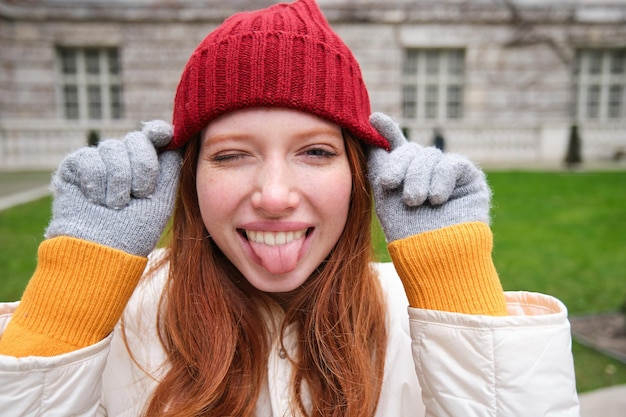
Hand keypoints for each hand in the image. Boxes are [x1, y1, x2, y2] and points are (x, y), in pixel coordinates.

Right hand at [45, 121, 181, 255]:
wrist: (105, 250)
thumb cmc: (137, 230)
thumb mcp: (163, 197)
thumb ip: (170, 166)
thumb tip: (173, 134)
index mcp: (146, 164)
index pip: (154, 135)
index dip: (158, 131)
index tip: (163, 135)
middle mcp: (123, 159)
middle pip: (136, 139)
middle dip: (143, 167)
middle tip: (138, 194)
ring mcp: (98, 161)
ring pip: (112, 148)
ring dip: (119, 182)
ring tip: (115, 205)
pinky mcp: (73, 166)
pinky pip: (89, 159)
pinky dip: (96, 183)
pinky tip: (96, 200)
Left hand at [368, 112, 490, 242]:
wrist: (432, 255)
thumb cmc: (404, 231)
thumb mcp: (384, 194)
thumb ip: (379, 162)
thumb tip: (369, 132)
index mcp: (405, 175)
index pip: (396, 146)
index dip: (387, 130)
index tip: (374, 118)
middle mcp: (427, 172)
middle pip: (411, 149)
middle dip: (399, 165)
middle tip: (391, 185)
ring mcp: (448, 174)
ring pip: (429, 155)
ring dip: (418, 178)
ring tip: (415, 201)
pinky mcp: (470, 179)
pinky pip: (452, 164)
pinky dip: (440, 179)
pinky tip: (436, 199)